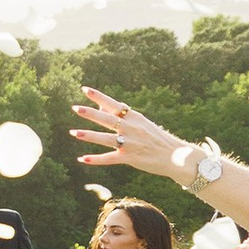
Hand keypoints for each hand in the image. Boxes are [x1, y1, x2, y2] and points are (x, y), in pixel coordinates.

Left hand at [72, 91, 198, 182]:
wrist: (175, 156)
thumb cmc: (155, 138)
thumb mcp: (140, 123)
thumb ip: (120, 116)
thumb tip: (99, 109)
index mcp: (134, 118)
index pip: (114, 104)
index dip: (99, 97)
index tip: (85, 89)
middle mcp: (132, 129)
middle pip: (108, 119)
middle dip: (90, 114)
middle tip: (75, 108)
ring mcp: (130, 144)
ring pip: (106, 139)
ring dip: (89, 135)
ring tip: (73, 132)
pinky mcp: (130, 158)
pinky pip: (109, 159)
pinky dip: (96, 159)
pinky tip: (83, 159)